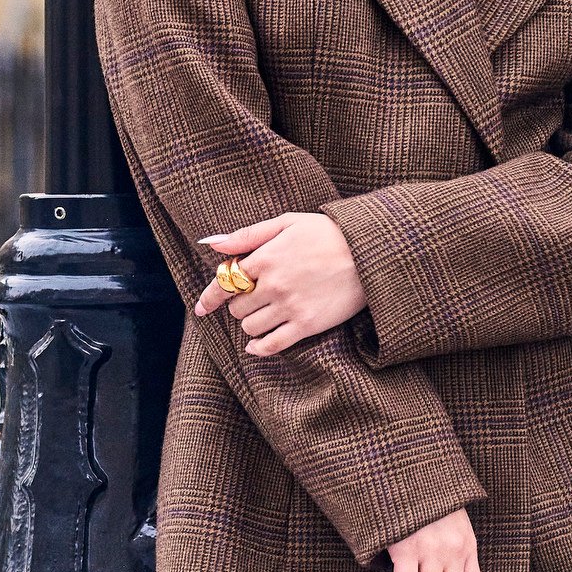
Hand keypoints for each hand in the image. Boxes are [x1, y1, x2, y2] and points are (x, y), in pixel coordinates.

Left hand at [196, 211, 365, 358]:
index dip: (210, 297)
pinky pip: (272, 345)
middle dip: (240, 305)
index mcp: (265, 258)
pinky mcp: (306, 325)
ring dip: (251, 324)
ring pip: (250, 327)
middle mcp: (273, 285)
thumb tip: (211, 242)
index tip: (202, 308)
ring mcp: (289, 307)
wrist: (369, 252)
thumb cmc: (327, 233)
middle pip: (237, 308)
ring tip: (264, 314)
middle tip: (253, 299)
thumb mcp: (286, 223)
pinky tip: (256, 345)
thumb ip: (247, 235)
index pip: (225, 283)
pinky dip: (259, 348)